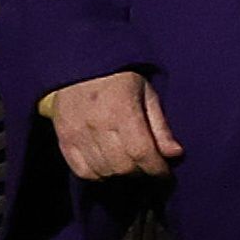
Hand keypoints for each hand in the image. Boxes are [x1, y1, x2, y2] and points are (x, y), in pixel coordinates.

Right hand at [41, 70, 180, 182]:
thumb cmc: (119, 79)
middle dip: (141, 172)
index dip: (157, 169)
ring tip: (130, 165)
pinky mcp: (64, 139)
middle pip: (123, 167)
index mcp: (122, 108)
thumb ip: (160, 126)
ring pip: (103, 172)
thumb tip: (175, 154)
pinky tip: (108, 166)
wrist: (79, 64)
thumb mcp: (146, 93)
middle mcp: (97, 123)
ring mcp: (77, 132)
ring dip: (121, 175)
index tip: (165, 174)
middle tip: (148, 167)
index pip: (142, 152)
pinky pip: (83, 171)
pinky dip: (99, 175)